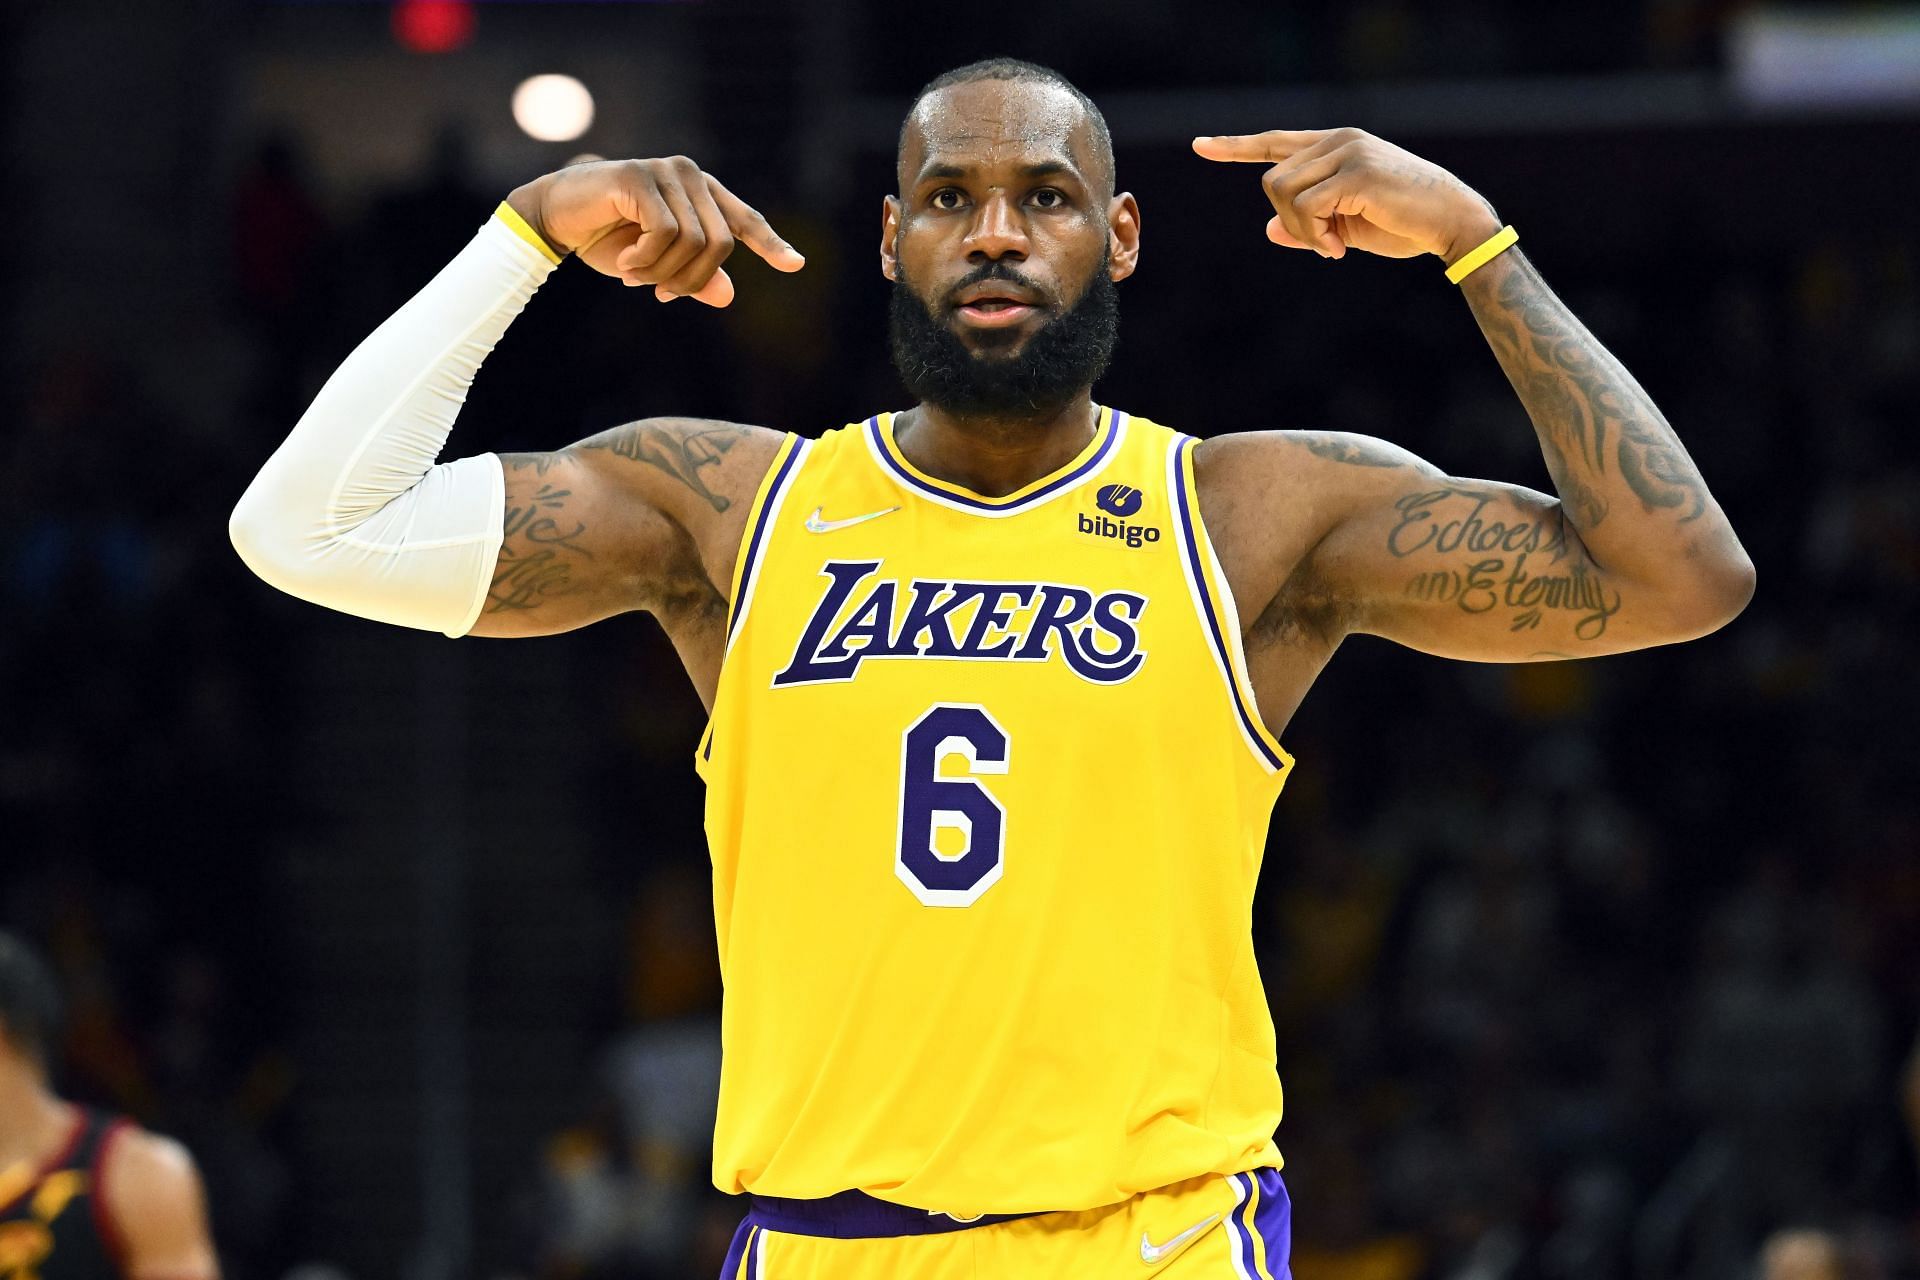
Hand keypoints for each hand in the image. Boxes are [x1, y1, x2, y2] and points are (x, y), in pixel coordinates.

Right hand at [507, 157, 805, 305]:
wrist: (554, 216)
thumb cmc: (607, 238)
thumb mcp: (655, 267)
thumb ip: (693, 277)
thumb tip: (729, 296)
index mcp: (700, 194)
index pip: (744, 221)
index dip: (770, 244)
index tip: (796, 265)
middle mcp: (690, 176)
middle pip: (720, 245)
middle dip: (691, 280)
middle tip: (661, 295)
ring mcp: (667, 172)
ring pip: (693, 243)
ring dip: (661, 273)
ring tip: (633, 276)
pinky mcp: (640, 177)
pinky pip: (664, 233)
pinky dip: (646, 260)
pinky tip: (625, 264)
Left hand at [1192, 128, 1499, 263]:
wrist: (1453, 223)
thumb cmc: (1404, 225)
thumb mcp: (1347, 227)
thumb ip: (1308, 225)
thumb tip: (1269, 229)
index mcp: (1336, 145)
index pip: (1276, 141)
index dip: (1236, 146)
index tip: (1200, 146)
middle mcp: (1340, 140)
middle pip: (1272, 179)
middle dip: (1289, 221)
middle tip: (1323, 246)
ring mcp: (1349, 152)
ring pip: (1282, 191)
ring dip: (1300, 230)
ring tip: (1333, 246)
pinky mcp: (1357, 173)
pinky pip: (1306, 207)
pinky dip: (1314, 236)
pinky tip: (1339, 249)